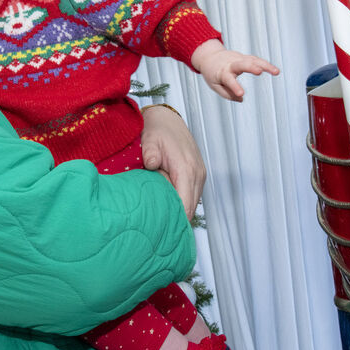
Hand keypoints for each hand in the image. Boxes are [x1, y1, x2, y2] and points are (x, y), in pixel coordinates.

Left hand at [139, 104, 204, 219]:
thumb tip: (151, 164)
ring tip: (159, 215)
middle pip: (190, 208)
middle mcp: (197, 173)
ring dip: (179, 209)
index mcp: (186, 168)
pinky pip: (192, 194)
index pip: (186, 204)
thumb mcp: (149, 140)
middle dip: (176, 218)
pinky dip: (181, 200)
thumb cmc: (157, 130)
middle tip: (156, 228)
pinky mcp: (197, 174)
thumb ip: (150, 153)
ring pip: (192, 203)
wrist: (167, 119)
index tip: (161, 231)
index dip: (175, 220)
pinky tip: (167, 202)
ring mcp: (199, 174)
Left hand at [190, 39, 279, 101]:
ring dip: (264, 65)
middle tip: (259, 72)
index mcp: (222, 73)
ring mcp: (239, 59)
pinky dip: (266, 64)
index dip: (235, 87)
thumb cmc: (213, 73)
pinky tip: (275, 71)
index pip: (229, 80)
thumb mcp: (215, 86)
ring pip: (253, 60)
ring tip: (276, 72)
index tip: (241, 94)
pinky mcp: (245, 57)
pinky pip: (257, 60)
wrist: (210, 56)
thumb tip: (240, 98)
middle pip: (241, 64)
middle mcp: (231, 64)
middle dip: (251, 67)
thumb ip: (227, 94)